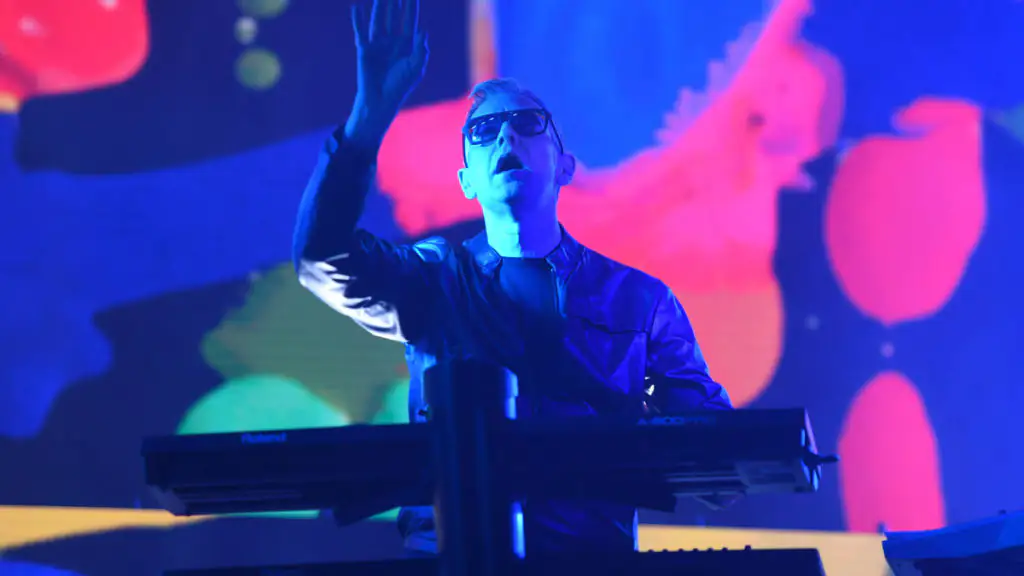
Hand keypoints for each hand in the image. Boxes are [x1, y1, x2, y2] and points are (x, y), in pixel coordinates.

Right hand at [346, 0, 428, 145]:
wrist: (381, 100)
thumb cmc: (400, 86)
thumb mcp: (416, 68)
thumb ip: (421, 50)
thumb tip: (423, 31)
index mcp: (406, 45)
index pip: (409, 21)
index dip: (410, 7)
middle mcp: (391, 41)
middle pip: (393, 16)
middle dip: (394, 2)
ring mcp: (377, 44)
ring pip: (378, 20)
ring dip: (379, 6)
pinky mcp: (364, 49)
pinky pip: (361, 32)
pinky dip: (358, 20)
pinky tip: (357, 7)